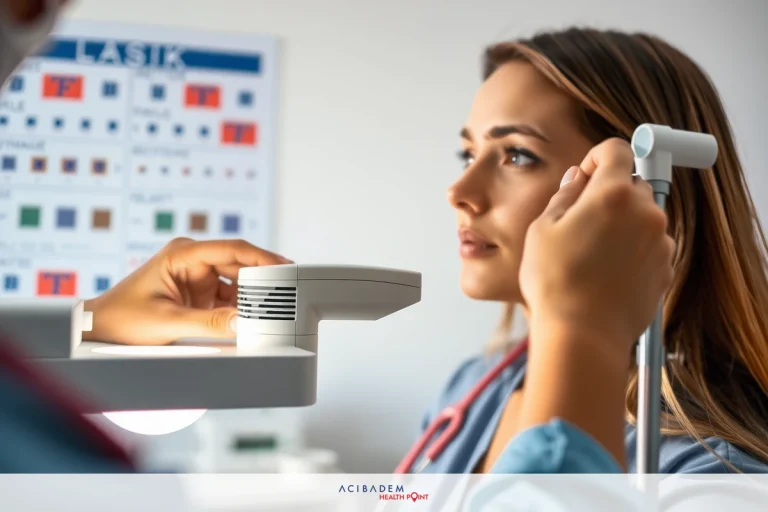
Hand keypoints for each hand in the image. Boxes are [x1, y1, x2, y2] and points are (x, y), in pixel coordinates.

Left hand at [84, 238, 291, 344]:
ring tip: (275, 306)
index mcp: (184, 254)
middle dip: (263, 277)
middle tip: (288, 289)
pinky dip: (243, 308)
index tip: (284, 267)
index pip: (232, 249)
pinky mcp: (200, 296)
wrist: (100, 330)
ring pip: (238, 282)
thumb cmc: (123, 317)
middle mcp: (194, 261)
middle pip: (240, 264)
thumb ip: (208, 323)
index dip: (262, 257)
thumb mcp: (167, 322)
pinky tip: (256, 317)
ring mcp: (199, 278)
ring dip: (254, 295)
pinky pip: (229, 299)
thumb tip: (243, 322)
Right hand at [514, 138, 673, 469]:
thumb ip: (564, 196)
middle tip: (580, 219)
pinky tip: (606, 271)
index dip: (597, 158)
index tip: (584, 176)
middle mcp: (645, 212)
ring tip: (591, 253)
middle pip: (632, 183)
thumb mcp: (542, 230)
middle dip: (608, 193)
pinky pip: (650, 244)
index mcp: (612, 194)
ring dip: (622, 223)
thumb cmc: (555, 282)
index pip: (616, 151)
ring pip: (642, 216)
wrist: (582, 335)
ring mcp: (660, 241)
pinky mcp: (665, 268)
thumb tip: (577, 179)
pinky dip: (633, 249)